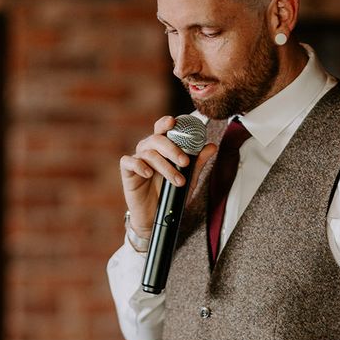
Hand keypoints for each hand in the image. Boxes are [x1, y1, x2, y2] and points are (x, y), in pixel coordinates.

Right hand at [119, 116, 216, 237]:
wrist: (156, 217)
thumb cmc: (171, 194)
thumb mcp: (189, 179)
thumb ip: (198, 163)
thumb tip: (211, 146)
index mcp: (162, 148)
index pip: (162, 129)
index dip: (166, 123)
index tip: (174, 121)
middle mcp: (148, 150)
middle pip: (157, 139)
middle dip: (173, 149)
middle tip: (185, 163)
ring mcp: (137, 160)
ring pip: (148, 153)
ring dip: (165, 166)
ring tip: (178, 181)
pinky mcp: (127, 172)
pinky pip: (129, 162)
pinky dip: (140, 166)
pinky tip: (149, 174)